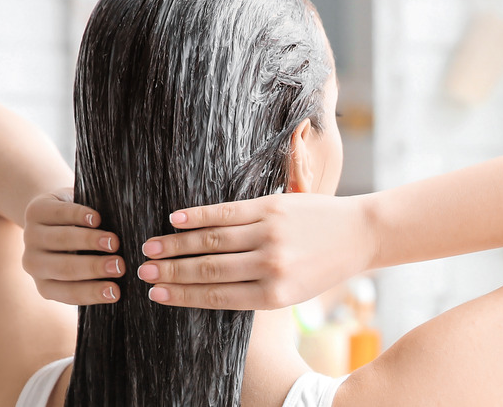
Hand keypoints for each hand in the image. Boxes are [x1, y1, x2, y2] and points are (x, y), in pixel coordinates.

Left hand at [22, 188, 124, 304]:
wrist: (53, 214)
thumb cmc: (78, 246)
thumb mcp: (82, 264)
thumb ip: (97, 275)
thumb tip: (126, 280)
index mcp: (47, 285)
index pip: (69, 293)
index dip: (93, 292)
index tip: (116, 292)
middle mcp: (34, 264)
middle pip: (65, 268)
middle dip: (94, 267)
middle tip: (119, 265)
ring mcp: (32, 237)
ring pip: (61, 240)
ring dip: (89, 241)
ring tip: (114, 242)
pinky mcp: (35, 211)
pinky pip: (59, 214)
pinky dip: (79, 216)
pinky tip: (96, 218)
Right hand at [137, 193, 375, 309]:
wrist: (359, 234)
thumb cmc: (323, 266)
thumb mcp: (293, 291)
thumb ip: (254, 290)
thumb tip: (207, 288)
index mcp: (274, 294)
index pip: (216, 296)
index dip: (182, 295)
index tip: (157, 295)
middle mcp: (269, 266)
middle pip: (208, 269)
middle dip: (171, 272)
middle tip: (143, 272)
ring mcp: (270, 234)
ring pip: (212, 240)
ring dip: (177, 244)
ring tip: (151, 248)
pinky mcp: (272, 207)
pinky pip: (228, 212)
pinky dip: (199, 216)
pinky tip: (176, 219)